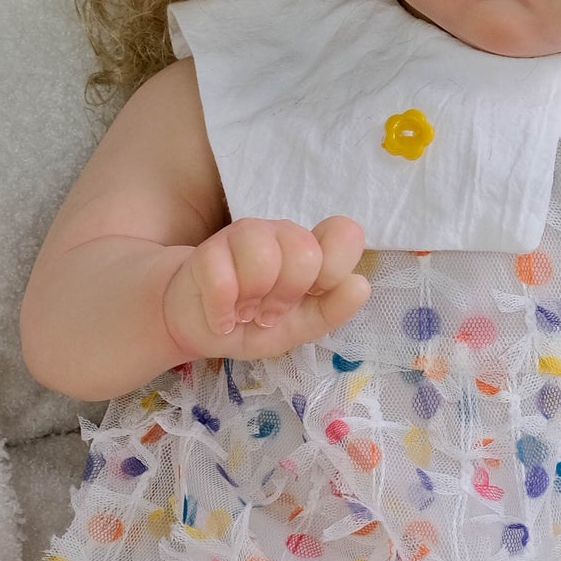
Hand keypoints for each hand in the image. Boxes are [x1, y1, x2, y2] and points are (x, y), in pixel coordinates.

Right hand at [160, 216, 370, 361]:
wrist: (199, 324)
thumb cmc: (254, 320)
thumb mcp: (299, 326)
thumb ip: (331, 310)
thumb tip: (361, 285)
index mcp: (311, 251)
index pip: (344, 233)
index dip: (334, 268)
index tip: (314, 293)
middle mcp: (281, 236)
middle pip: (305, 252)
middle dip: (287, 295)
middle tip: (269, 312)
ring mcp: (244, 237)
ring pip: (264, 257)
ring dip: (254, 300)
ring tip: (245, 312)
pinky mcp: (207, 252)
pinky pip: (224, 281)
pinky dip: (223, 312)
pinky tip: (222, 317)